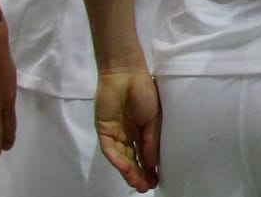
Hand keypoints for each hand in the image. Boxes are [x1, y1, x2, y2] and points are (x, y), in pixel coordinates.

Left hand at [94, 70, 159, 191]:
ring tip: (138, 183)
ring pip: (121, 158)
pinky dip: (117, 160)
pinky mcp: (104, 130)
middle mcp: (127, 136)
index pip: (144, 154)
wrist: (127, 75)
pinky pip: (110, 149)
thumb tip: (152, 164)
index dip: (150, 168)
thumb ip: (150, 142)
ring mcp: (115, 134)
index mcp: (141, 131)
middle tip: (146, 187)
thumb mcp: (153, 120)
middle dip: (138, 174)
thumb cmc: (144, 92)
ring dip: (129, 171)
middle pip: (132, 159)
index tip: (156, 181)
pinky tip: (125, 169)